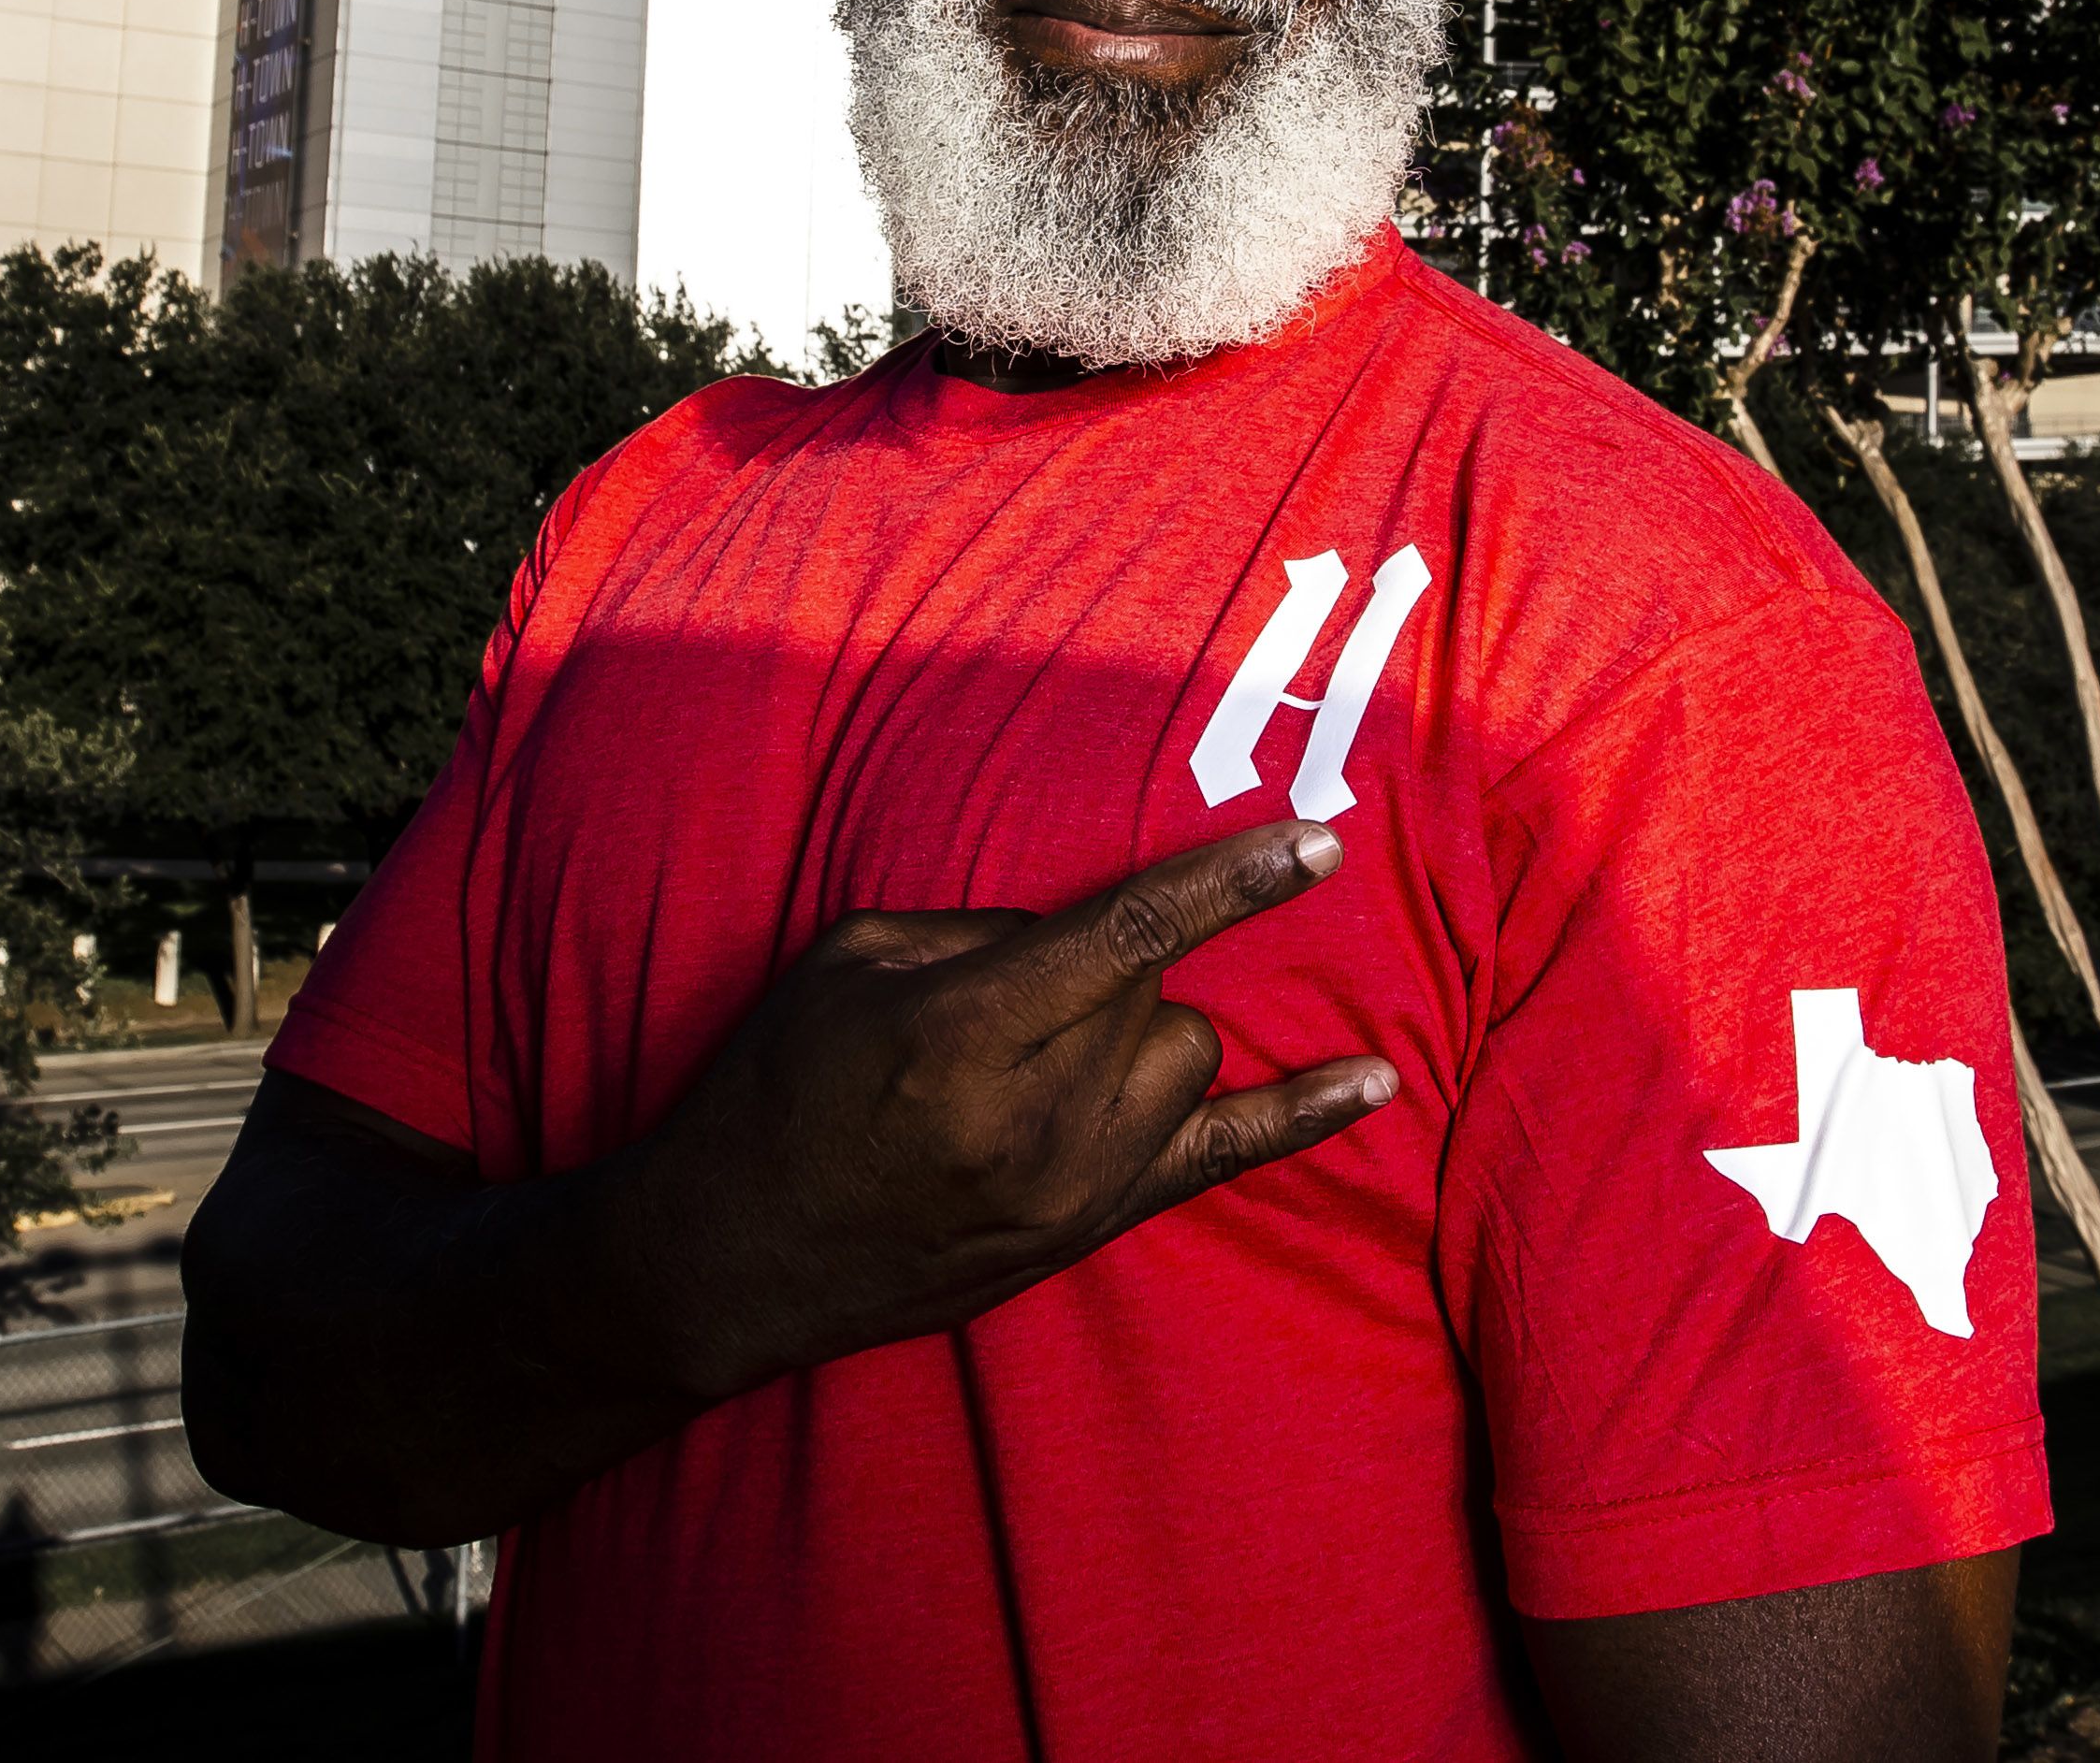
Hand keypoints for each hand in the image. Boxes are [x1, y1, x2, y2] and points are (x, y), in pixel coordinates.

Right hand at [615, 820, 1395, 1395]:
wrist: (728, 1258)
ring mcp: (1072, 1189)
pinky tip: (1371, 1081)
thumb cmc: (775, 1090)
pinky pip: (1224, 1163)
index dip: (1232, 882)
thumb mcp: (850, 965)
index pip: (1132, 937)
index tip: (1319, 841)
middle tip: (1022, 998)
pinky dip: (1301, 1115)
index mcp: (966, 1035)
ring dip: (1141, 1032)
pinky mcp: (1087, 1232)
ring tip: (1044, 1056)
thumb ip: (983, 931)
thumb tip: (1087, 927)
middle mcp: (1036, 1122)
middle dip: (1112, 972)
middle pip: (1159, 997)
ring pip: (1189, 1060)